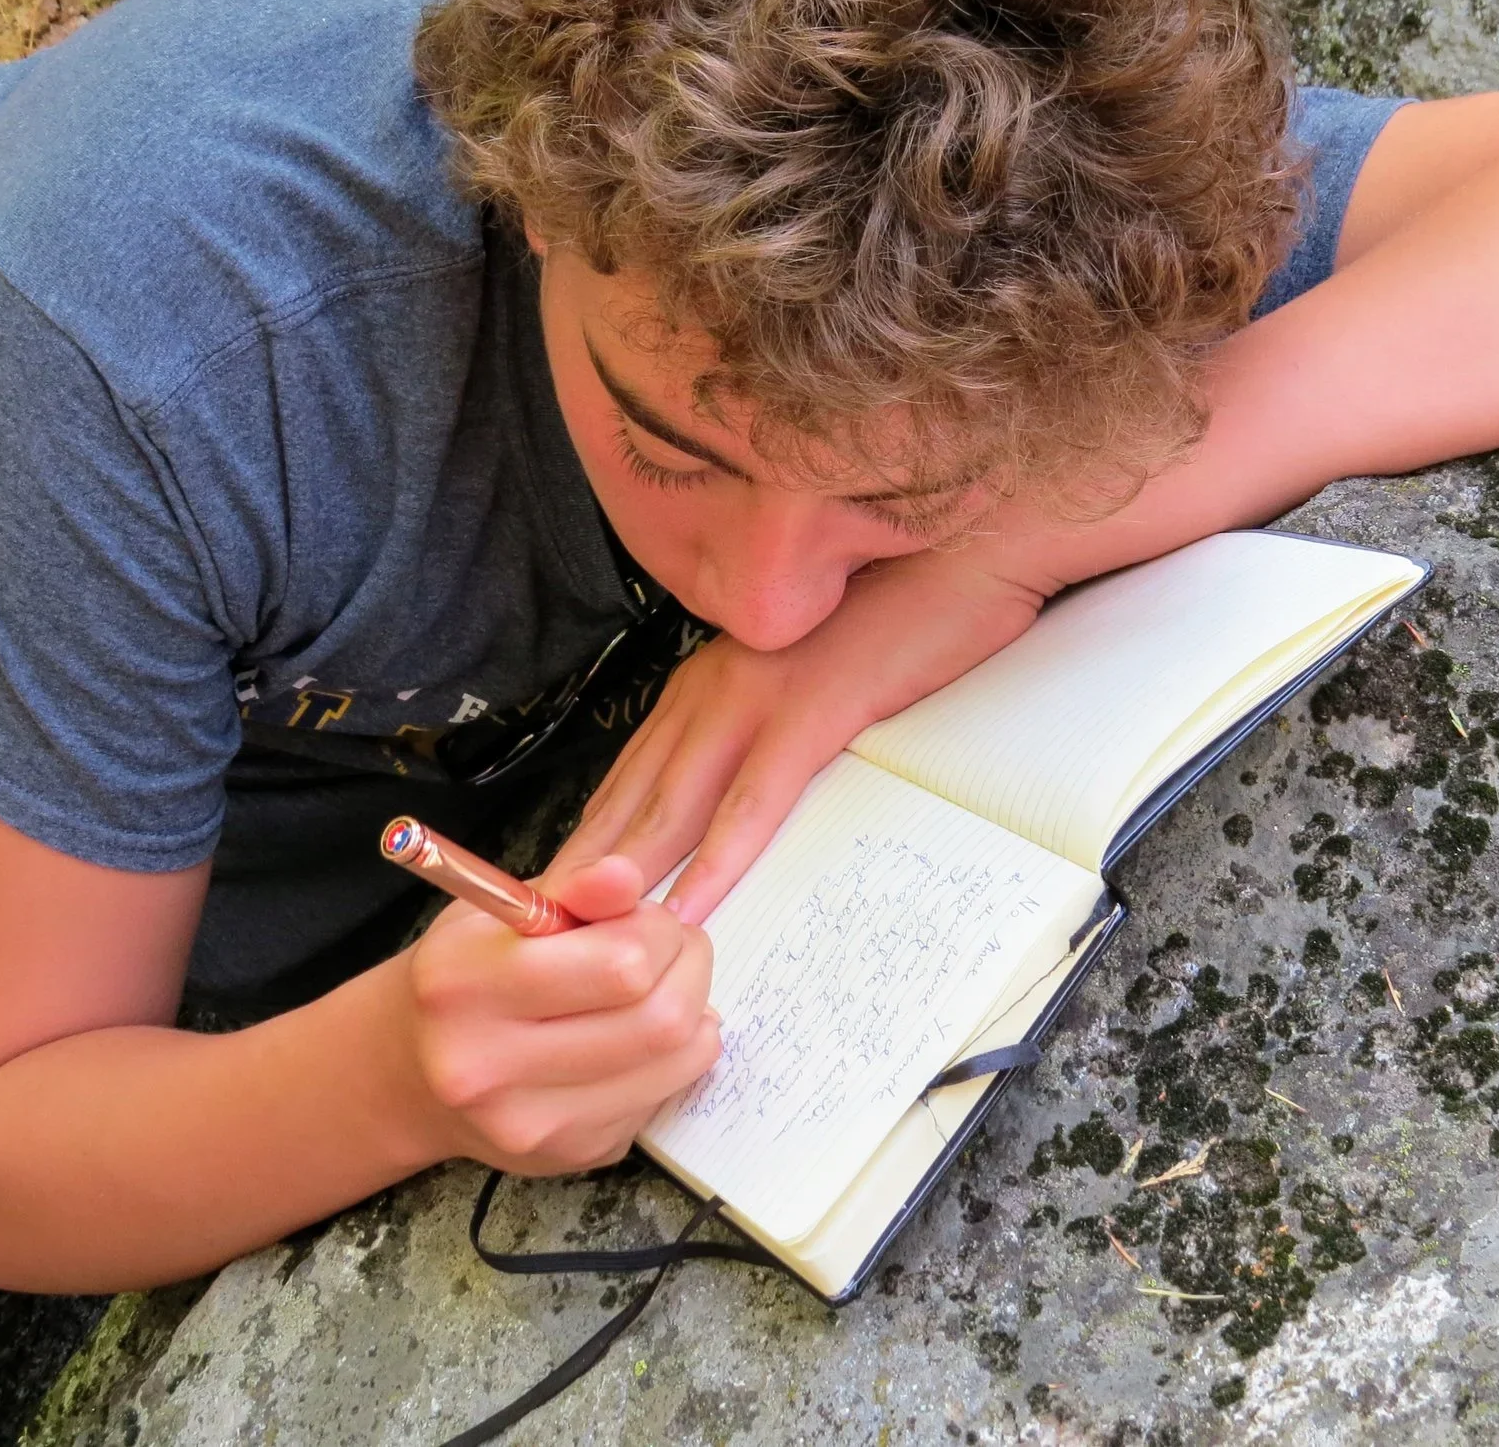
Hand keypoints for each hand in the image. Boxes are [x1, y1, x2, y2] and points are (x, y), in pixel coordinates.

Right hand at [402, 855, 719, 1174]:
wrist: (412, 1075)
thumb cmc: (467, 975)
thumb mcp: (501, 912)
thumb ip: (571, 889)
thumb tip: (625, 878)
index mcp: (463, 984)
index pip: (620, 963)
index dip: (657, 930)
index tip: (646, 917)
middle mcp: (485, 1066)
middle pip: (658, 1019)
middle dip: (688, 968)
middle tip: (674, 948)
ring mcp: (529, 1124)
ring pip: (673, 1062)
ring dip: (694, 1013)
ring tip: (666, 986)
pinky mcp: (567, 1154)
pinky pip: (662, 1097)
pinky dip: (672, 1059)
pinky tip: (640, 1037)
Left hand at [547, 548, 1050, 922]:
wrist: (959, 557)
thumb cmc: (896, 619)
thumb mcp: (808, 673)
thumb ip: (766, 723)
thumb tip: (745, 788)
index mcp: (707, 682)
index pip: (630, 776)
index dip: (586, 842)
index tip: (549, 900)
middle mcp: (713, 688)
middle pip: (631, 797)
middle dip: (583, 873)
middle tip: (539, 939)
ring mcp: (757, 698)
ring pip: (674, 804)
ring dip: (628, 878)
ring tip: (588, 942)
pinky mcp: (810, 712)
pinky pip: (753, 800)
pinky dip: (717, 860)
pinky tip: (692, 907)